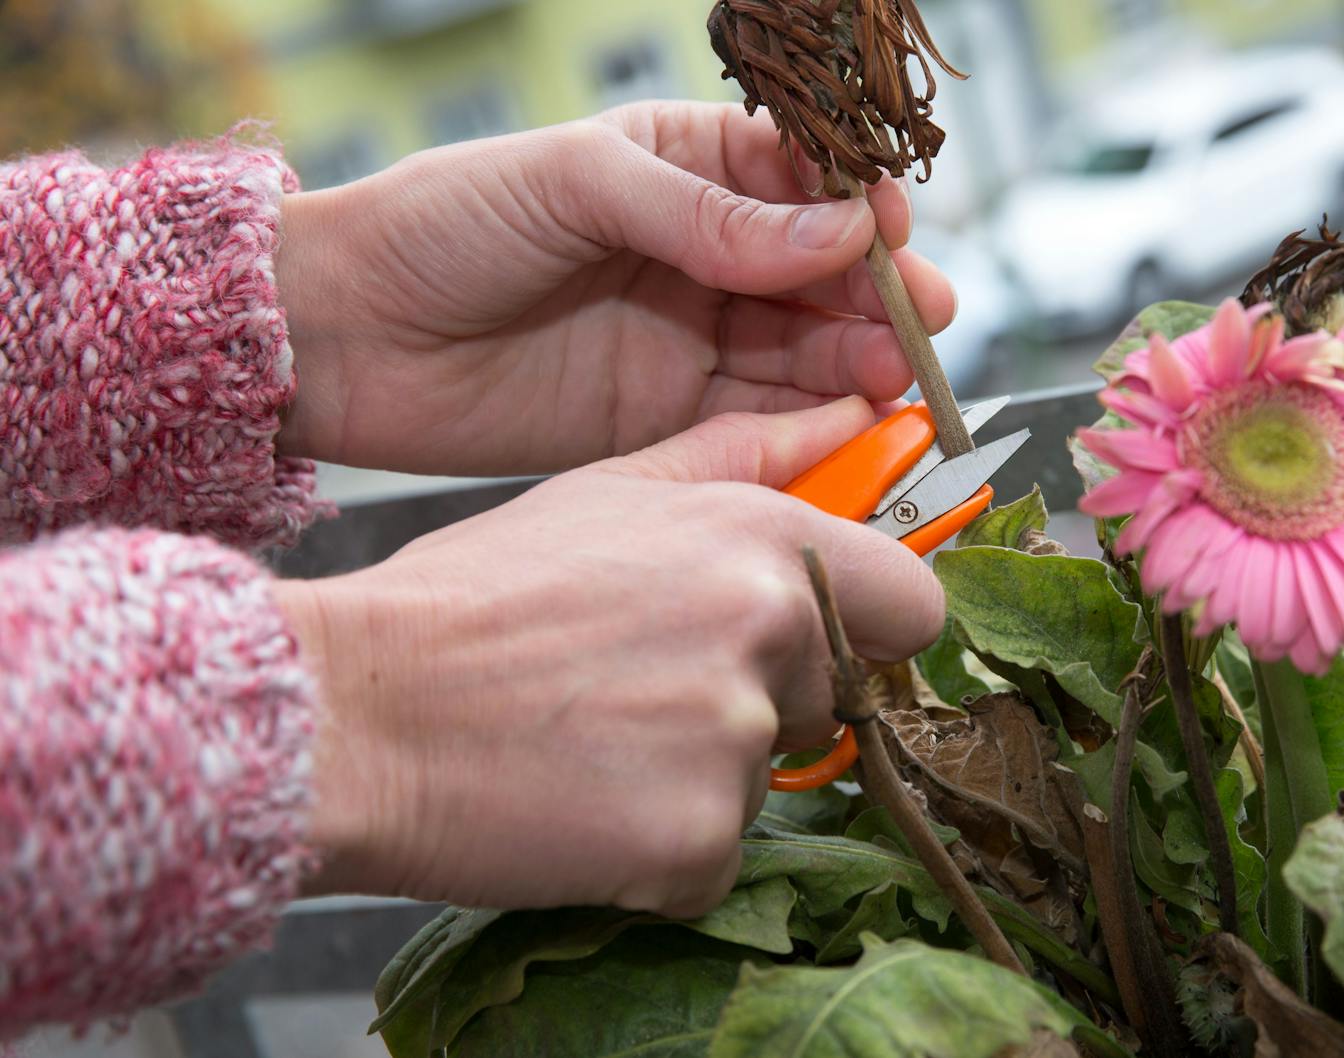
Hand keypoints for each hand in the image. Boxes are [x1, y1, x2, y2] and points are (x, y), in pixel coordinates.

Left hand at [275, 101, 955, 475]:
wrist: (344, 336)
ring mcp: (691, 334)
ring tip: (899, 375)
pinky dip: (815, 423)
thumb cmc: (442, 224)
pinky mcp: (669, 415)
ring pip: (808, 349)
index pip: (807, 179)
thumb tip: (839, 230)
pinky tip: (853, 420)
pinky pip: (763, 418)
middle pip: (824, 273)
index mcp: (687, 164)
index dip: (859, 208)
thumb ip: (709, 214)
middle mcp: (705, 250)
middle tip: (917, 323)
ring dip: (862, 360)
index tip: (890, 237)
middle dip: (878, 295)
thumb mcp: (578, 183)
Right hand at [276, 399, 943, 915]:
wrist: (355, 712)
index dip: (870, 634)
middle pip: (837, 700)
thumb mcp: (605, 493)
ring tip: (596, 742)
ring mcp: (736, 738)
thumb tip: (850, 418)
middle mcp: (768, 629)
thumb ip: (739, 457)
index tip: (826, 649)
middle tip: (646, 694)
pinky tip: (580, 804)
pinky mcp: (696, 838)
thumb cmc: (470, 601)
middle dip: (765, 705)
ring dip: (702, 778)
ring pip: (769, 780)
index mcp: (761, 538)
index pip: (913, 607)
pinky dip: (660, 849)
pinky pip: (715, 856)